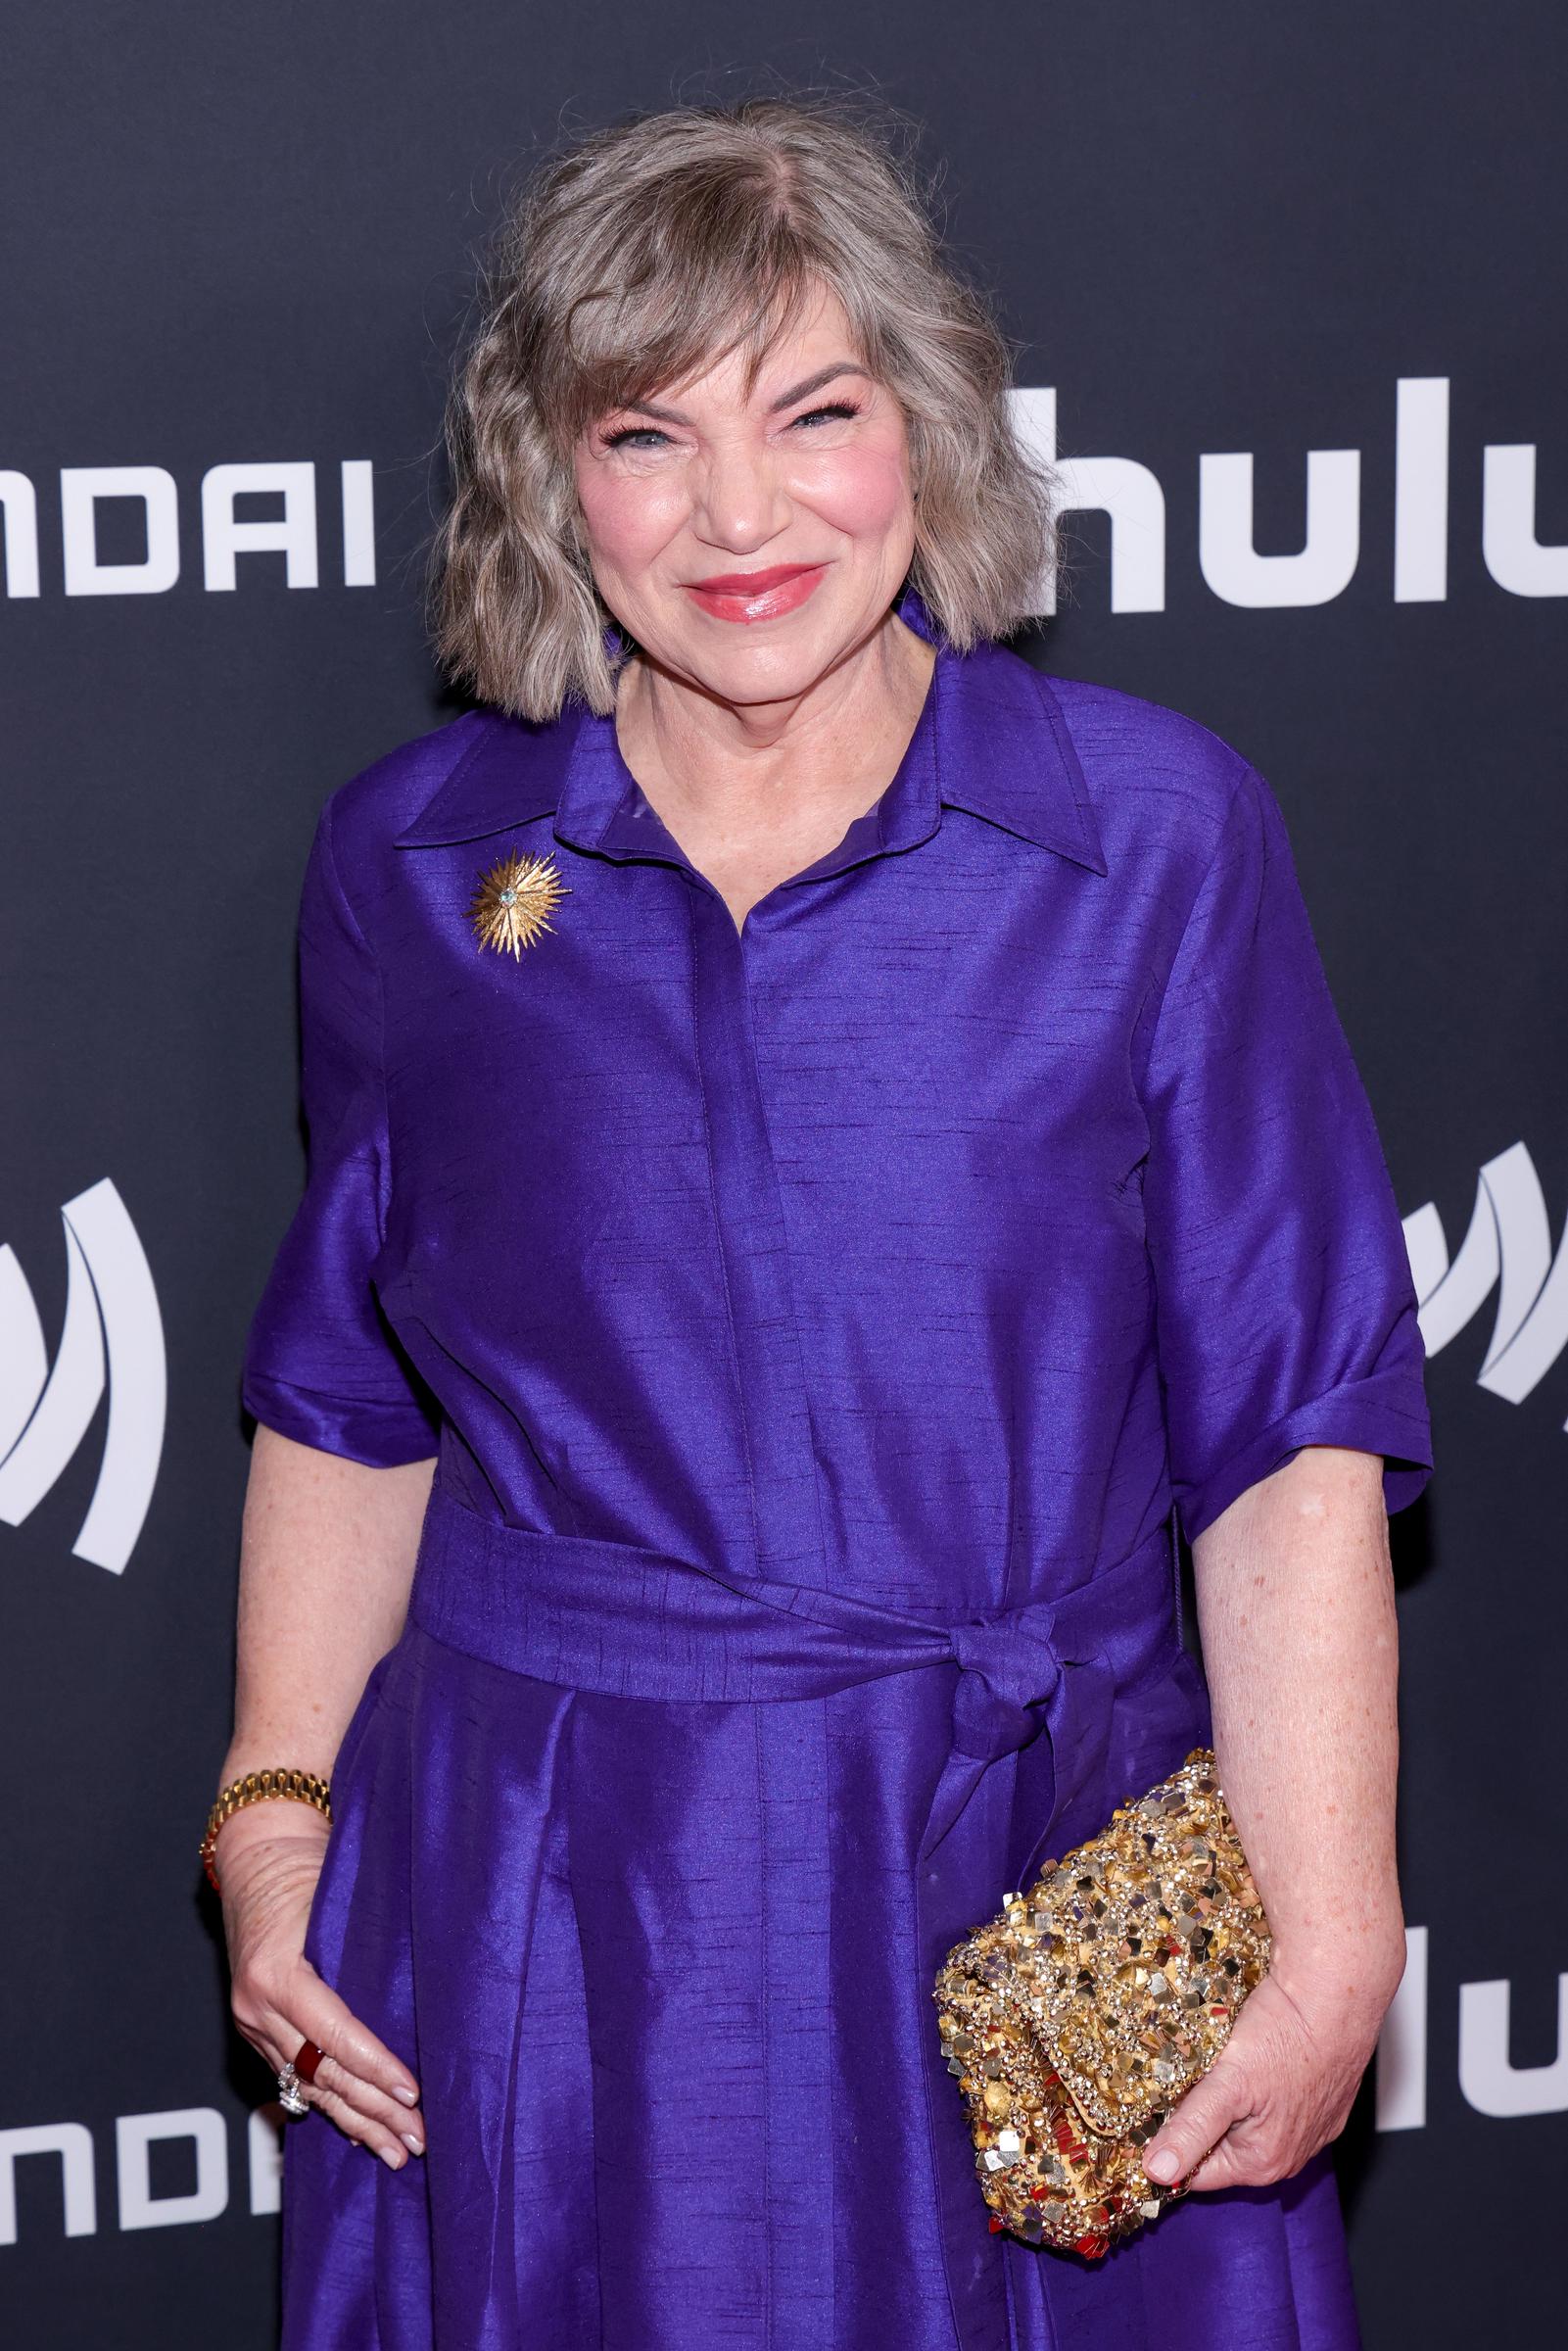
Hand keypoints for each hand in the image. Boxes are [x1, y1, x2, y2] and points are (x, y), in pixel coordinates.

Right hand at [218, 1806, 425, 2169]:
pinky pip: (294, 2079)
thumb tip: (430, 1987)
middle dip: (374, 2110)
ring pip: (308, 2087)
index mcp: (275, 1972)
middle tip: (419, 2137)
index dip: (376, 2067)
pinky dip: (329, 2105)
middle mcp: (256, 2007)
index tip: (413, 2092)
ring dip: (355, 2121)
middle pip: (323, 2072)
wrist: (257, 1852)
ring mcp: (251, 2025)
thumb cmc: (308, 1866)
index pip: (334, 2034)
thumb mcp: (337, 1896)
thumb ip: (368, 1947)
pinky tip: (357, 2130)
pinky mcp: (255, 2032)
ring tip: (395, 2152)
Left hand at [1140, 1946, 1401, 2192]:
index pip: (1197, 2172)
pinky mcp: (1324, 2100)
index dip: (1168, 2146)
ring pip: (1248, 2122)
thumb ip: (1192, 2130)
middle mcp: (1291, 2155)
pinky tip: (1251, 2056)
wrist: (1339, 1995)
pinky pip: (1276, 2103)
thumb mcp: (1228, 2083)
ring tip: (1212, 2062)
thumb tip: (1157, 2173)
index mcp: (1263, 2162)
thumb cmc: (1287, 2036)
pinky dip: (1258, 2085)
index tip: (1144, 2116)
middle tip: (1177, 2078)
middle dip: (1197, 2118)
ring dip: (1226, 2099)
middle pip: (1222, 2147)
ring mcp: (1312, 2128)